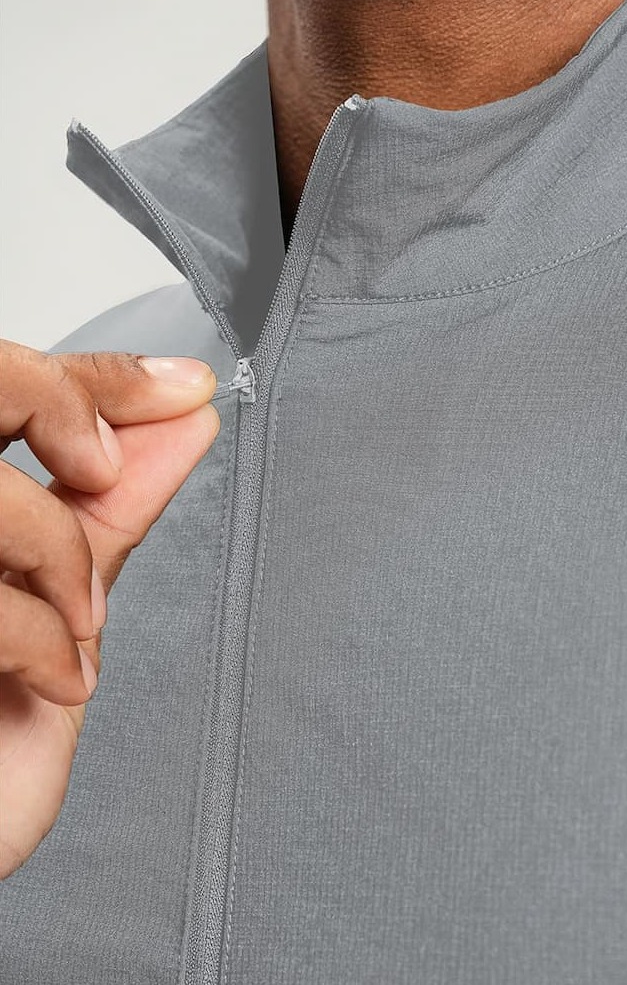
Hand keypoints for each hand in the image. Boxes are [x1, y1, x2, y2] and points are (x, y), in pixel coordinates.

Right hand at [0, 340, 220, 877]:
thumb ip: (105, 513)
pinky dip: (42, 637)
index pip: (2, 380)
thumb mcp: (56, 609)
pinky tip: (56, 679)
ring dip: (63, 553)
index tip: (180, 390)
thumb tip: (181, 420)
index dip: (92, 374)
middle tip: (104, 465)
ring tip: (79, 628)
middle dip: (65, 403)